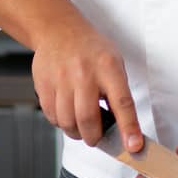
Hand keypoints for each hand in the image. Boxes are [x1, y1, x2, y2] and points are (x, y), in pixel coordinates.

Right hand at [32, 17, 142, 152]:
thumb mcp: (115, 63)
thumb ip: (118, 94)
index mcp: (108, 67)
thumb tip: (123, 129)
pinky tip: (66, 113)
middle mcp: (84, 73)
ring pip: (67, 122)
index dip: (129, 128)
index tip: (133, 146)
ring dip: (76, 132)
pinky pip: (52, 116)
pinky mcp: (44, 84)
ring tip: (81, 125)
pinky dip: (61, 123)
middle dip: (94, 137)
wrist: (59, 31)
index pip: (122, 102)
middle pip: (88, 119)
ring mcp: (61, 79)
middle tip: (96, 137)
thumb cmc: (92, 50)